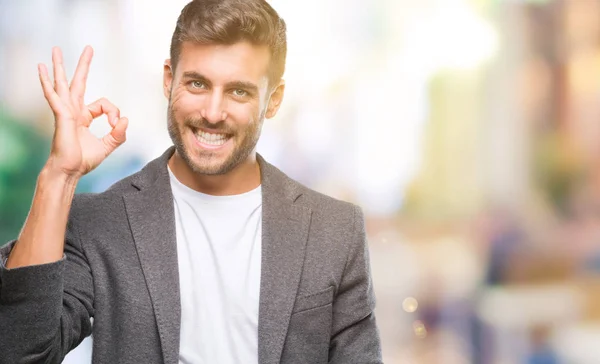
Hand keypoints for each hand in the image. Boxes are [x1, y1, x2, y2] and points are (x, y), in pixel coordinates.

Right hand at [39, 46, 127, 177]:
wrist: (70, 171)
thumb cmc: (83, 161)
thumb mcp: (107, 146)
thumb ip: (118, 134)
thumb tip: (126, 119)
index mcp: (83, 117)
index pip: (104, 104)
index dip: (113, 112)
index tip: (116, 124)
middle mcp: (73, 111)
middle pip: (78, 82)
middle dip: (84, 65)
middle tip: (89, 48)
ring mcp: (65, 112)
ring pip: (62, 84)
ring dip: (59, 66)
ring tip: (55, 50)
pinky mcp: (61, 116)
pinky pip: (54, 96)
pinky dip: (47, 83)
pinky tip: (41, 69)